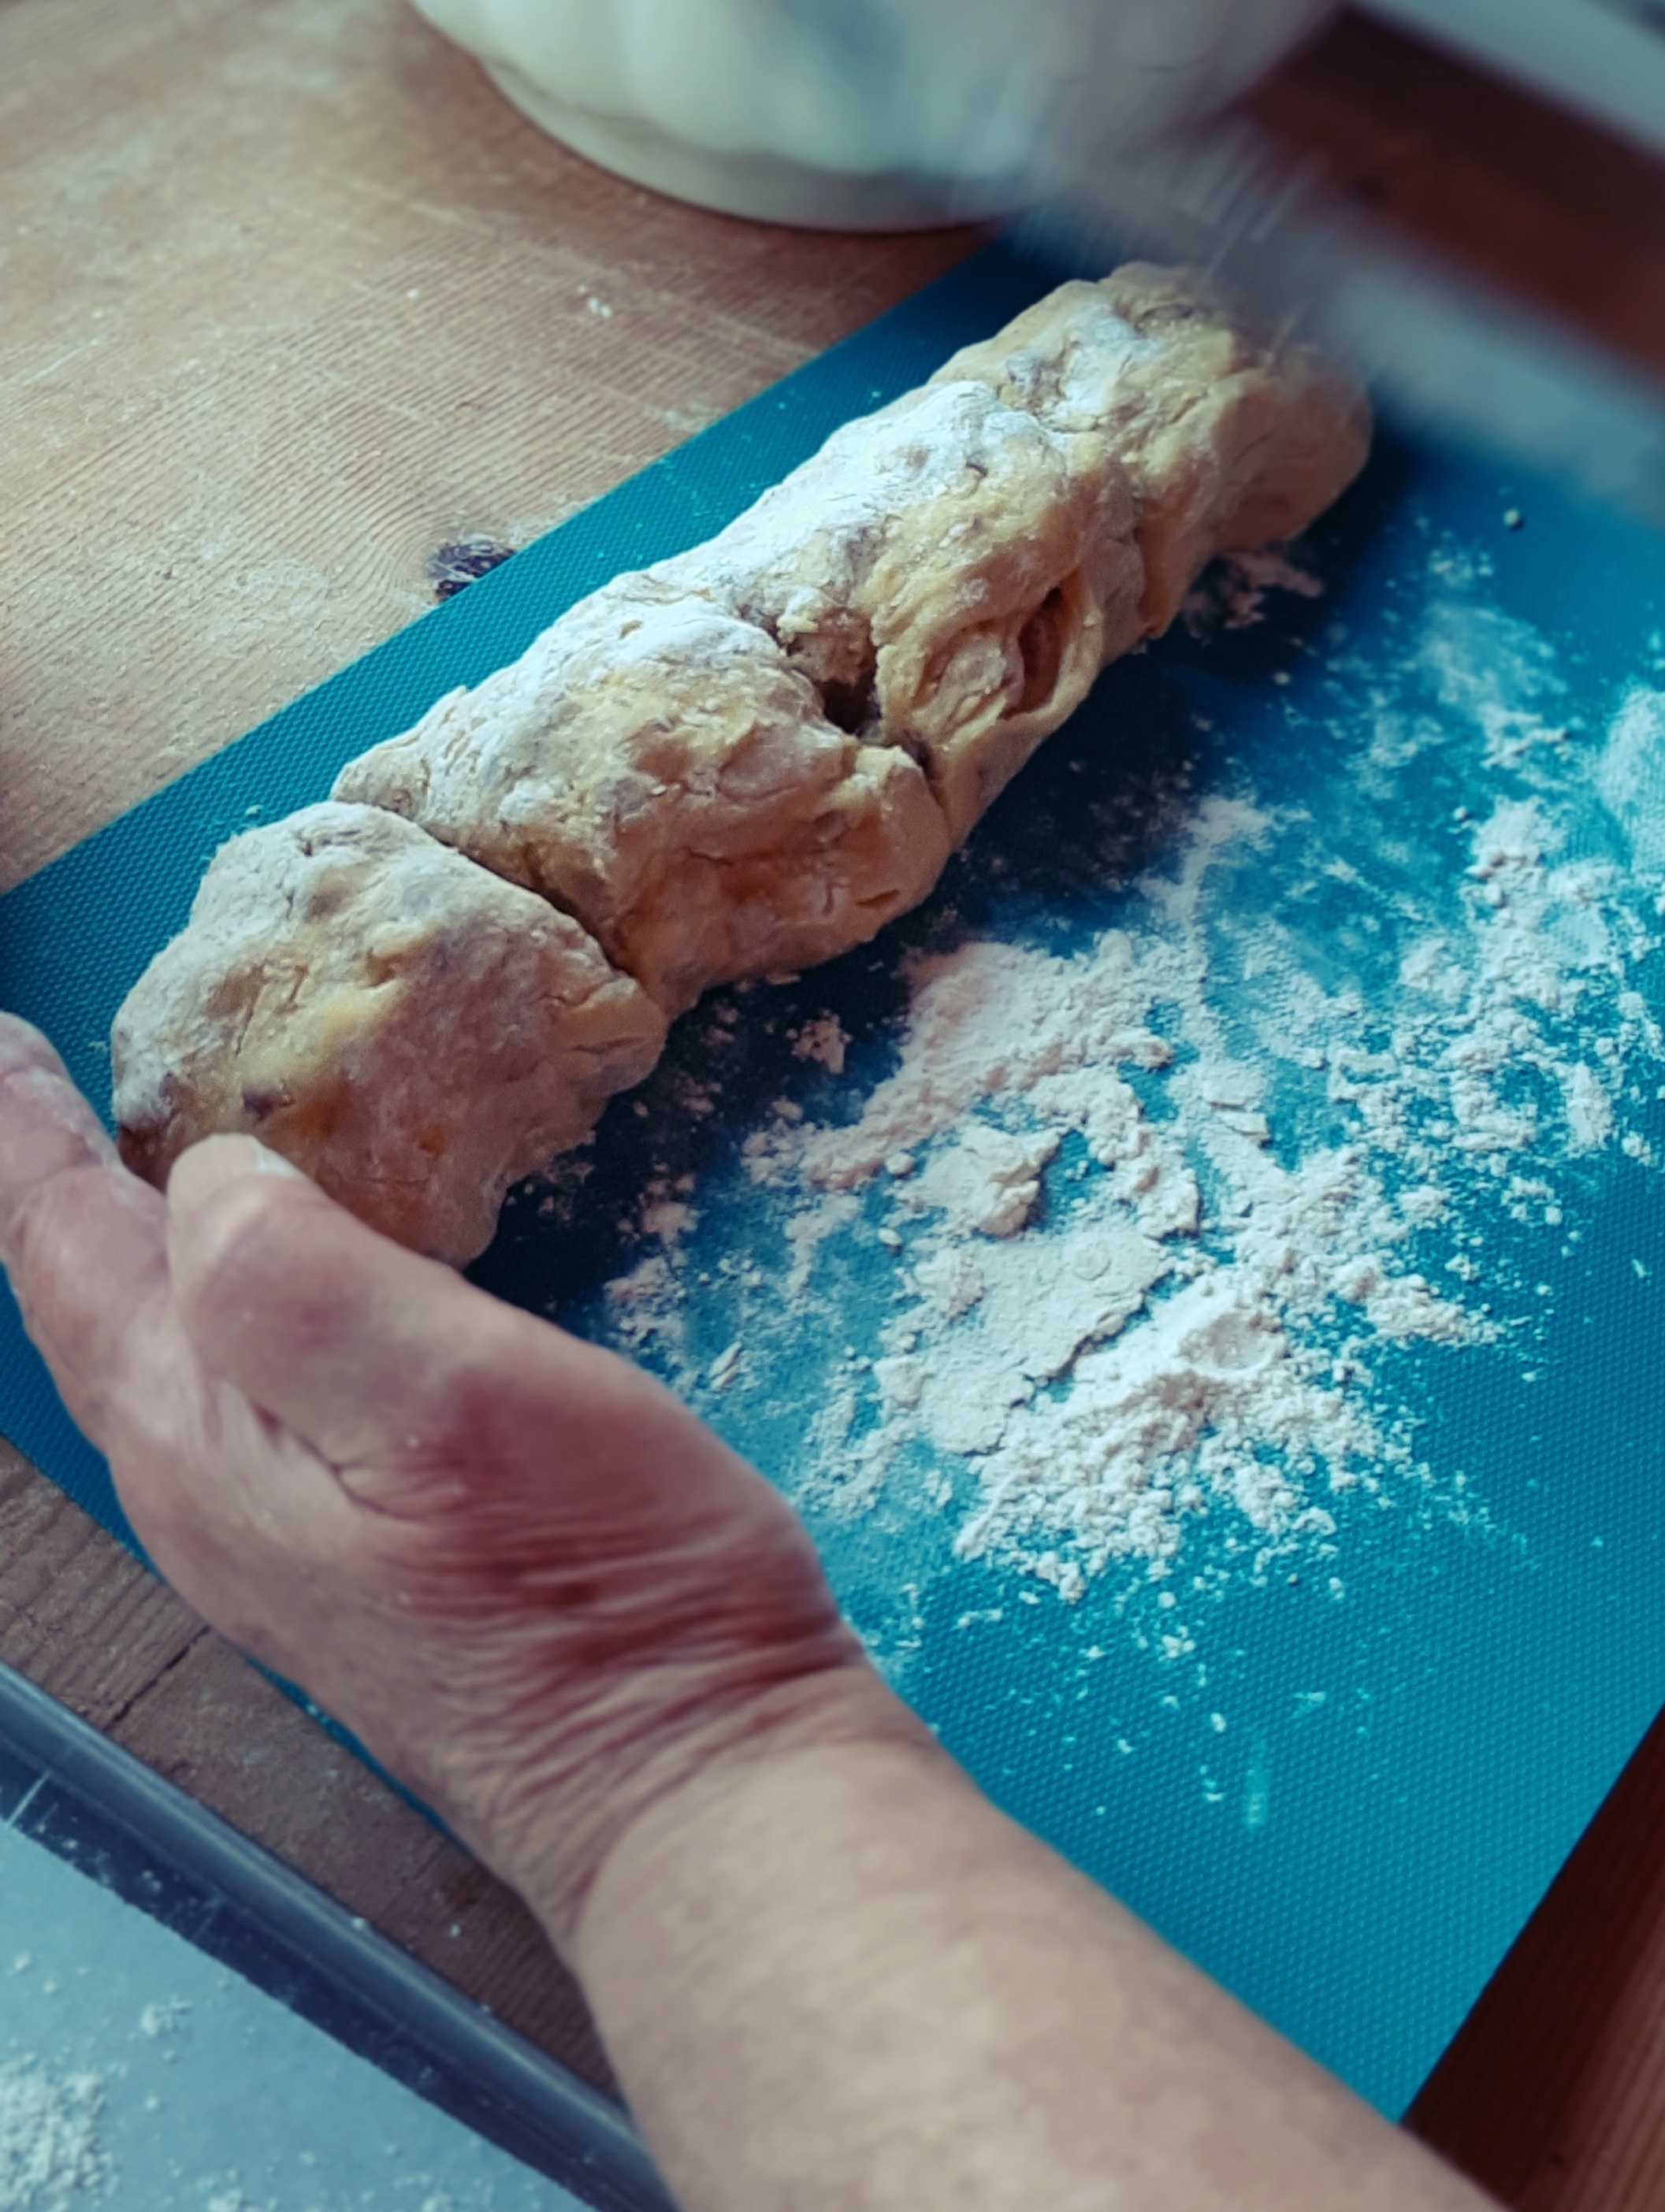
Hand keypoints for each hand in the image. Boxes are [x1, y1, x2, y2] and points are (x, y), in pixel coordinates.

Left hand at [0, 1014, 914, 1945]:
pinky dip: (227, 1314)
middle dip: (59, 1194)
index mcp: (207, 1441)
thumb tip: (213, 1180)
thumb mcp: (454, 1401)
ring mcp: (283, 1546)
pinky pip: (240, 1402)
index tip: (3, 1045)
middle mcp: (210, 1500)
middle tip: (43, 1090)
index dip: (29, 1142)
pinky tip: (282, 1302)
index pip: (72, 1256)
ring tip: (139, 1172)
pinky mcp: (364, 1567)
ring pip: (160, 1364)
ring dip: (134, 1255)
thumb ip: (304, 1284)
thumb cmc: (594, 1591)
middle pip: (93, 1315)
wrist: (687, 1785)